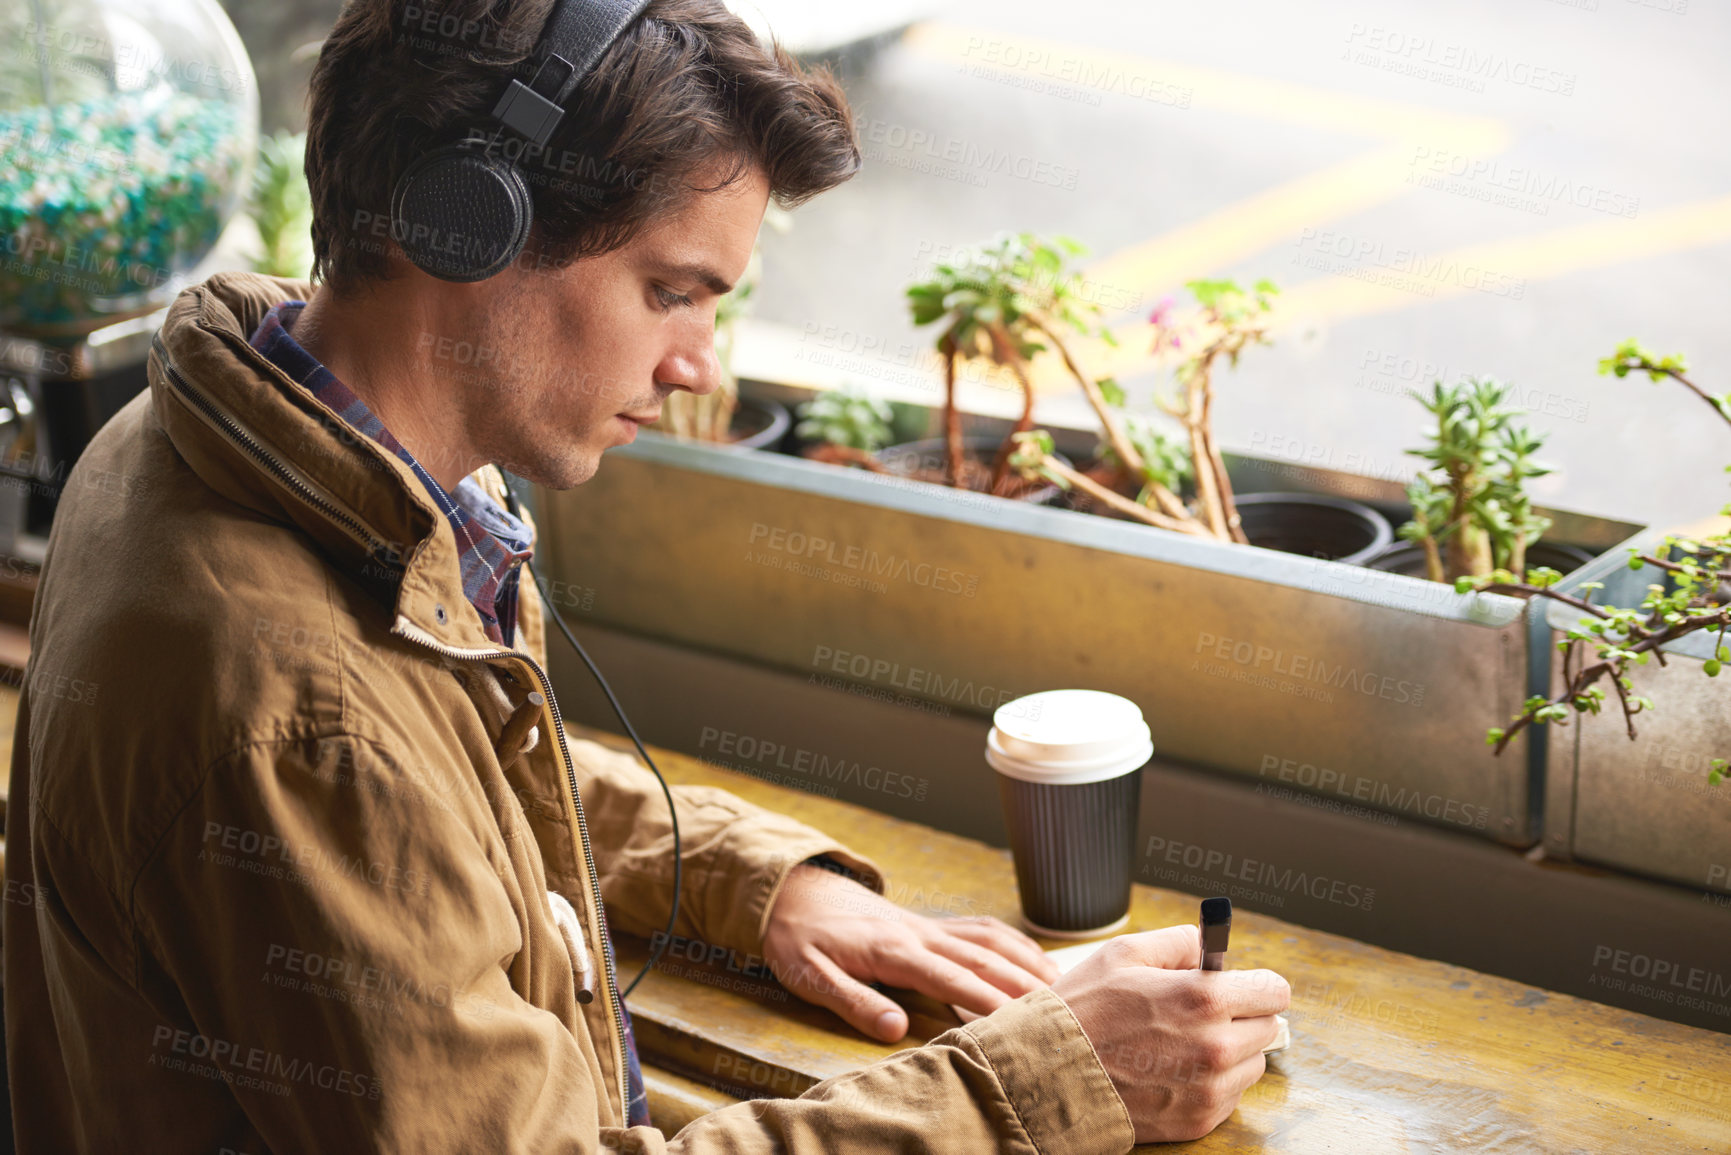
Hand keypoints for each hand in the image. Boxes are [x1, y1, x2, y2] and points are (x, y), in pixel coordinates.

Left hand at [761, 863, 1059, 1041]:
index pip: (951, 977)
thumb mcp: (809, 976)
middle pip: (984, 957)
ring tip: (1065, 987)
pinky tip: (1035, 959)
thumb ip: (854, 1002)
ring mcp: (929, 925)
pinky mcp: (932, 924)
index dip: (988, 1001)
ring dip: (1029, 961)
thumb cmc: (800, 939)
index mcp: (892, 949)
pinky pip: (983, 928)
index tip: (1020, 1022)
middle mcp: (920, 933)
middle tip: (1066, 1008)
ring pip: (992, 938)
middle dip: (1026, 983)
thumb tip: (896, 1029)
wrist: (794, 893)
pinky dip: (1015, 942)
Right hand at [1051, 925, 1288, 1143]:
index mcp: (1204, 999)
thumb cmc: (1082, 1010)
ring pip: (1252, 1064)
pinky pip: (1229, 1096)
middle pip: (1268, 1028)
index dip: (1257, 985)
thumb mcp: (1122, 954)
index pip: (1275, 991)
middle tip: (1201, 1016)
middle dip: (1241, 1016)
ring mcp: (1211, 1089)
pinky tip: (1172, 1071)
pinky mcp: (1200, 1121)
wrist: (1050, 1076)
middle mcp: (1217, 1047)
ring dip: (1230, 1053)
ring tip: (1181, 1046)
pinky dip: (1211, 1083)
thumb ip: (1177, 941)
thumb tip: (1207, 945)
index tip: (1241, 987)